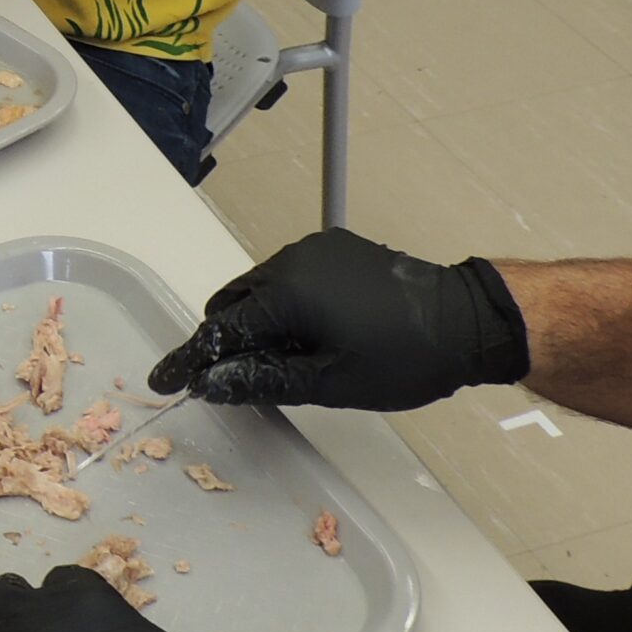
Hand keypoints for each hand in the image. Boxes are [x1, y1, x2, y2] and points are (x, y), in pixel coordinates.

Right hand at [150, 227, 530, 409]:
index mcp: (285, 293)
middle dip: (224, 340)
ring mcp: (316, 250)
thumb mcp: (330, 382)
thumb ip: (264, 379)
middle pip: (234, 302)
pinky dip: (285, 305)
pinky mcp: (338, 249)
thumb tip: (213, 381)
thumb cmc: (405, 358)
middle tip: (229, 378)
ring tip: (281, 362)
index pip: (220, 329)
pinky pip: (291, 276)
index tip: (163, 380)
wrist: (468, 320)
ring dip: (257, 323)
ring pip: (261, 288)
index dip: (189, 359)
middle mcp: (292, 260)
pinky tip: (309, 335)